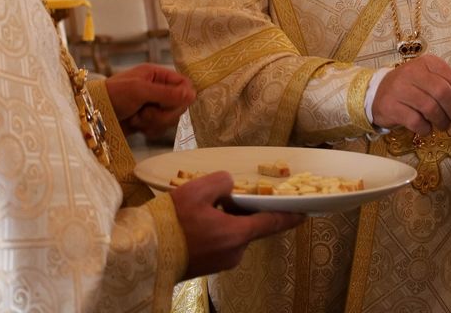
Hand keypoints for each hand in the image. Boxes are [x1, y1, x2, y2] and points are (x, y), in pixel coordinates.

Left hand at [105, 63, 195, 138]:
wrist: (92, 116)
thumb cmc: (113, 95)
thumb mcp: (140, 91)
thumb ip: (167, 93)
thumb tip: (193, 94)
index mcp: (156, 75)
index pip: (184, 84)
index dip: (183, 96)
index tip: (175, 104)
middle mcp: (157, 89)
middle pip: (179, 104)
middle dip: (164, 112)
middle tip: (146, 112)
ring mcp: (153, 106)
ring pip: (170, 119)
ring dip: (154, 122)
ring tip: (136, 118)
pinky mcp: (147, 121)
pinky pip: (160, 128)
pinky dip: (149, 129)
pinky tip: (136, 126)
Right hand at [171, 172, 303, 277]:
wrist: (145, 252)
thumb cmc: (171, 222)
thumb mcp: (198, 190)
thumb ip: (222, 182)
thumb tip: (228, 187)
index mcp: (236, 234)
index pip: (272, 223)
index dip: (289, 216)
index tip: (305, 213)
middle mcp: (234, 252)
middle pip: (249, 228)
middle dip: (243, 212)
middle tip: (227, 198)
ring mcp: (222, 262)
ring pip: (233, 235)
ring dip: (227, 221)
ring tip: (203, 210)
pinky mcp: (209, 267)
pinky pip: (221, 244)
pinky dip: (217, 231)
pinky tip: (197, 223)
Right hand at [371, 53, 450, 134]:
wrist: (379, 93)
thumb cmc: (414, 89)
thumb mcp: (435, 84)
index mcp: (429, 63)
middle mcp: (414, 71)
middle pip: (443, 93)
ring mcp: (400, 88)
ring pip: (430, 108)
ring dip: (441, 122)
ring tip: (441, 124)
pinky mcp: (391, 105)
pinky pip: (416, 121)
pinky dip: (425, 129)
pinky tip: (425, 128)